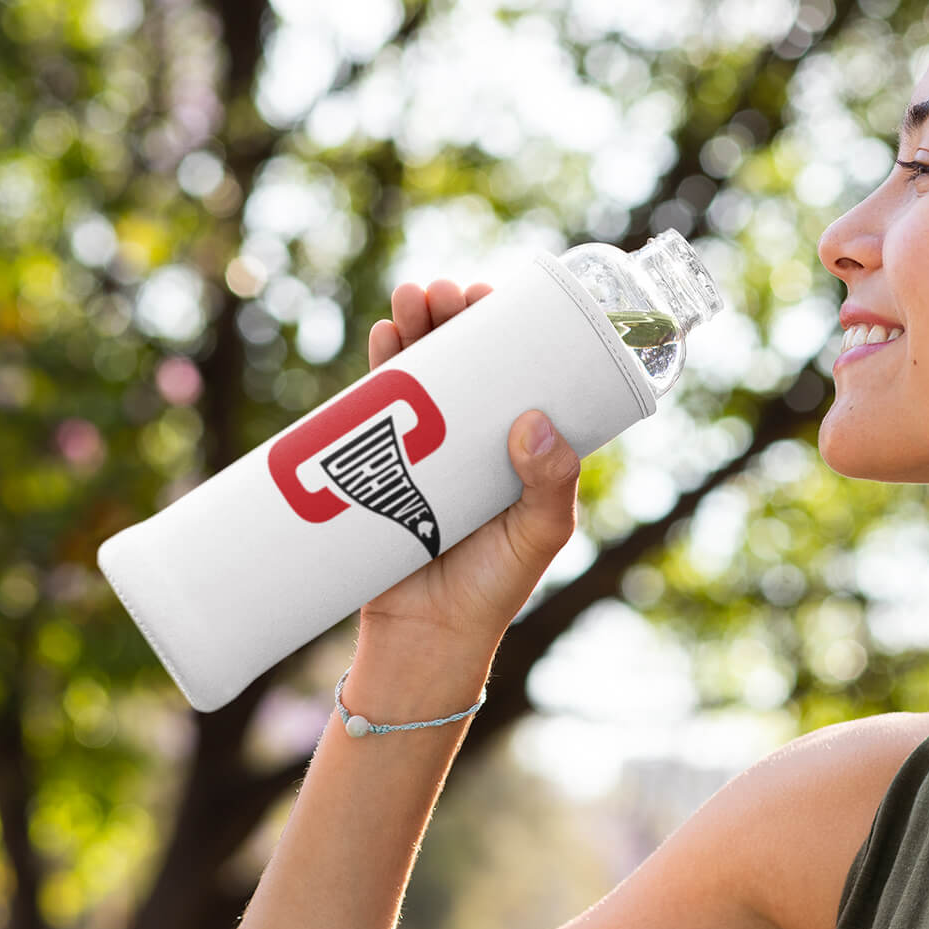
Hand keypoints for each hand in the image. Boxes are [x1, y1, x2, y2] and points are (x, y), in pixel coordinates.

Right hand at [358, 278, 581, 649]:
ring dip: (415, 325)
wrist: (425, 635)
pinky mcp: (382, 464)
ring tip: (413, 298)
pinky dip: (382, 364)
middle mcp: (473, 436)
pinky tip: (386, 333)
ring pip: (420, 371)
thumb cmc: (494, 587)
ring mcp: (425, 446)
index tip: (493, 296)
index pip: (514, 370)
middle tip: (447, 293)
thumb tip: (536, 422)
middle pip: (464, 358)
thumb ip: (549, 487)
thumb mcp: (538, 534)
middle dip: (451, 315)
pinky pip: (379, 404)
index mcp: (517, 445)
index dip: (503, 327)